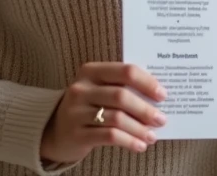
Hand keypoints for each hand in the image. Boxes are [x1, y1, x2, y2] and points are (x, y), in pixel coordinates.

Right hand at [40, 63, 166, 165]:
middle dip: (145, 109)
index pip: (125, 71)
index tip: (162, 95)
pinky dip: (128, 141)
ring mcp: (76, 111)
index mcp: (91, 71)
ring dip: (139, 128)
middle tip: (161, 119)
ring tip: (152, 136)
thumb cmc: (87, 107)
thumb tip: (157, 97)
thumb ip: (122, 87)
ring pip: (117, 118)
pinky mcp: (76, 133)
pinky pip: (109, 136)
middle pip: (121, 96)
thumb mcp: (99, 90)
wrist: (54, 130)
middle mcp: (81, 89)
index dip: (147, 82)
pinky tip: (139, 146)